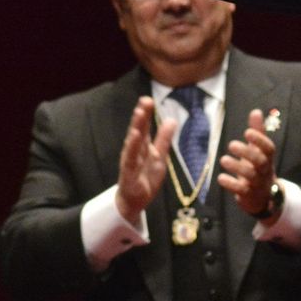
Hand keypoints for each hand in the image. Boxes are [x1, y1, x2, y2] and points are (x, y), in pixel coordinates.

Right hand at [114, 96, 177, 224]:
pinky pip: (130, 159)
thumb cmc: (145, 178)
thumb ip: (164, 139)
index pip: (144, 127)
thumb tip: (171, 119)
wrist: (134, 201)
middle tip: (145, 100)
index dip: (146, 114)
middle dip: (140, 116)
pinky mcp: (128, 174)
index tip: (148, 99)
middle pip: (137, 131)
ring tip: (139, 114)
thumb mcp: (159, 157)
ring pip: (132, 143)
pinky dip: (132, 148)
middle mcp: (134, 151)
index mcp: (142, 146)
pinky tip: (134, 137)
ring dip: (135, 128)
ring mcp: (130, 162)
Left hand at [217, 109, 278, 219]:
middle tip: (231, 145)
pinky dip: (231, 184)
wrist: (263, 198)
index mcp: (267, 158)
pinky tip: (221, 178)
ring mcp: (257, 183)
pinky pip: (241, 190)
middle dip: (247, 153)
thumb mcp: (259, 151)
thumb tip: (256, 111)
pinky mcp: (248, 195)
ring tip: (223, 159)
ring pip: (250, 175)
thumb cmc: (258, 168)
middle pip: (260, 161)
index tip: (247, 132)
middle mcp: (264, 170)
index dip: (260, 140)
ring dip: (237, 167)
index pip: (268, 148)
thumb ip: (258, 132)